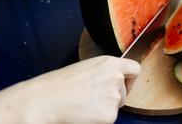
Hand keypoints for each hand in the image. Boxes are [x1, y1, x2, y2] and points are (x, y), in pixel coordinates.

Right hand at [0, 56, 139, 123]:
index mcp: (109, 63)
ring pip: (116, 106)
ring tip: (84, 104)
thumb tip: (114, 80)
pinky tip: (84, 113)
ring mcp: (114, 96)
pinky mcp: (110, 114)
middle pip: (125, 92)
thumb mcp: (86, 68)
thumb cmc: (59, 84)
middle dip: (113, 97)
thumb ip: (105, 72)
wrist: (45, 99)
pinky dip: (98, 119)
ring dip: (104, 108)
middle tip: (93, 99)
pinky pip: (109, 119)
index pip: (135, 69)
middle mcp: (115, 78)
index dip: (130, 79)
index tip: (123, 84)